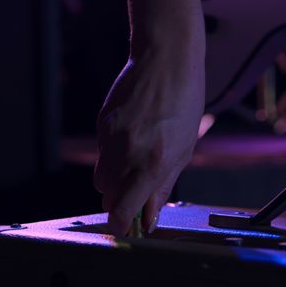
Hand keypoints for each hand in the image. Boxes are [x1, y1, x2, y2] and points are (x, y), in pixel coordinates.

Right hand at [94, 50, 203, 236]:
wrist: (166, 59)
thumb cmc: (185, 102)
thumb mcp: (184, 149)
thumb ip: (163, 186)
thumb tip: (150, 217)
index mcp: (153, 162)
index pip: (122, 209)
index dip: (121, 224)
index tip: (125, 227)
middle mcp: (127, 153)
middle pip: (108, 196)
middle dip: (120, 200)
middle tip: (140, 190)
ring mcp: (110, 137)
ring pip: (101, 177)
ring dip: (115, 180)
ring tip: (137, 161)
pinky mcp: (101, 124)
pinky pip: (101, 153)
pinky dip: (113, 156)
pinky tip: (133, 137)